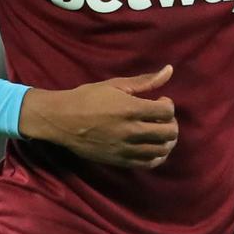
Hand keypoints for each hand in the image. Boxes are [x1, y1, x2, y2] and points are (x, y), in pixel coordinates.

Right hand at [18, 65, 177, 168]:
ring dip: (166, 141)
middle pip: (168, 133)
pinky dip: (156, 157)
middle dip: (171, 123)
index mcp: (131, 109)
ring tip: (159, 132)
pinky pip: (147, 164)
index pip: (167, 112)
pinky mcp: (119, 161)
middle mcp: (131, 131)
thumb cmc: (88, 98)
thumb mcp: (116, 84)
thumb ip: (145, 81)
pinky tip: (153, 147)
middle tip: (162, 118)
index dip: (168, 105)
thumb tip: (170, 70)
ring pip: (161, 150)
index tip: (159, 102)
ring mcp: (126, 148)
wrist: (62, 120)